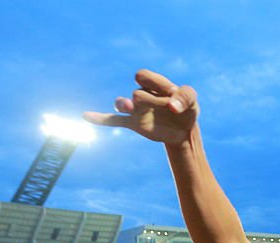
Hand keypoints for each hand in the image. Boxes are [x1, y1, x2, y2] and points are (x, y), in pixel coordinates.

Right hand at [84, 70, 198, 144]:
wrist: (183, 130)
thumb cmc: (187, 109)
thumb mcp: (192, 100)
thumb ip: (185, 97)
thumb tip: (172, 107)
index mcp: (153, 83)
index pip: (143, 76)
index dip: (154, 84)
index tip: (172, 95)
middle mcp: (142, 94)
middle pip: (138, 94)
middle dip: (152, 103)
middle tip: (169, 111)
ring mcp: (136, 109)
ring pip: (122, 103)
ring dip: (123, 104)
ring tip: (129, 106)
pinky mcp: (134, 123)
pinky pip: (113, 120)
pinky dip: (101, 118)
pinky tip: (87, 116)